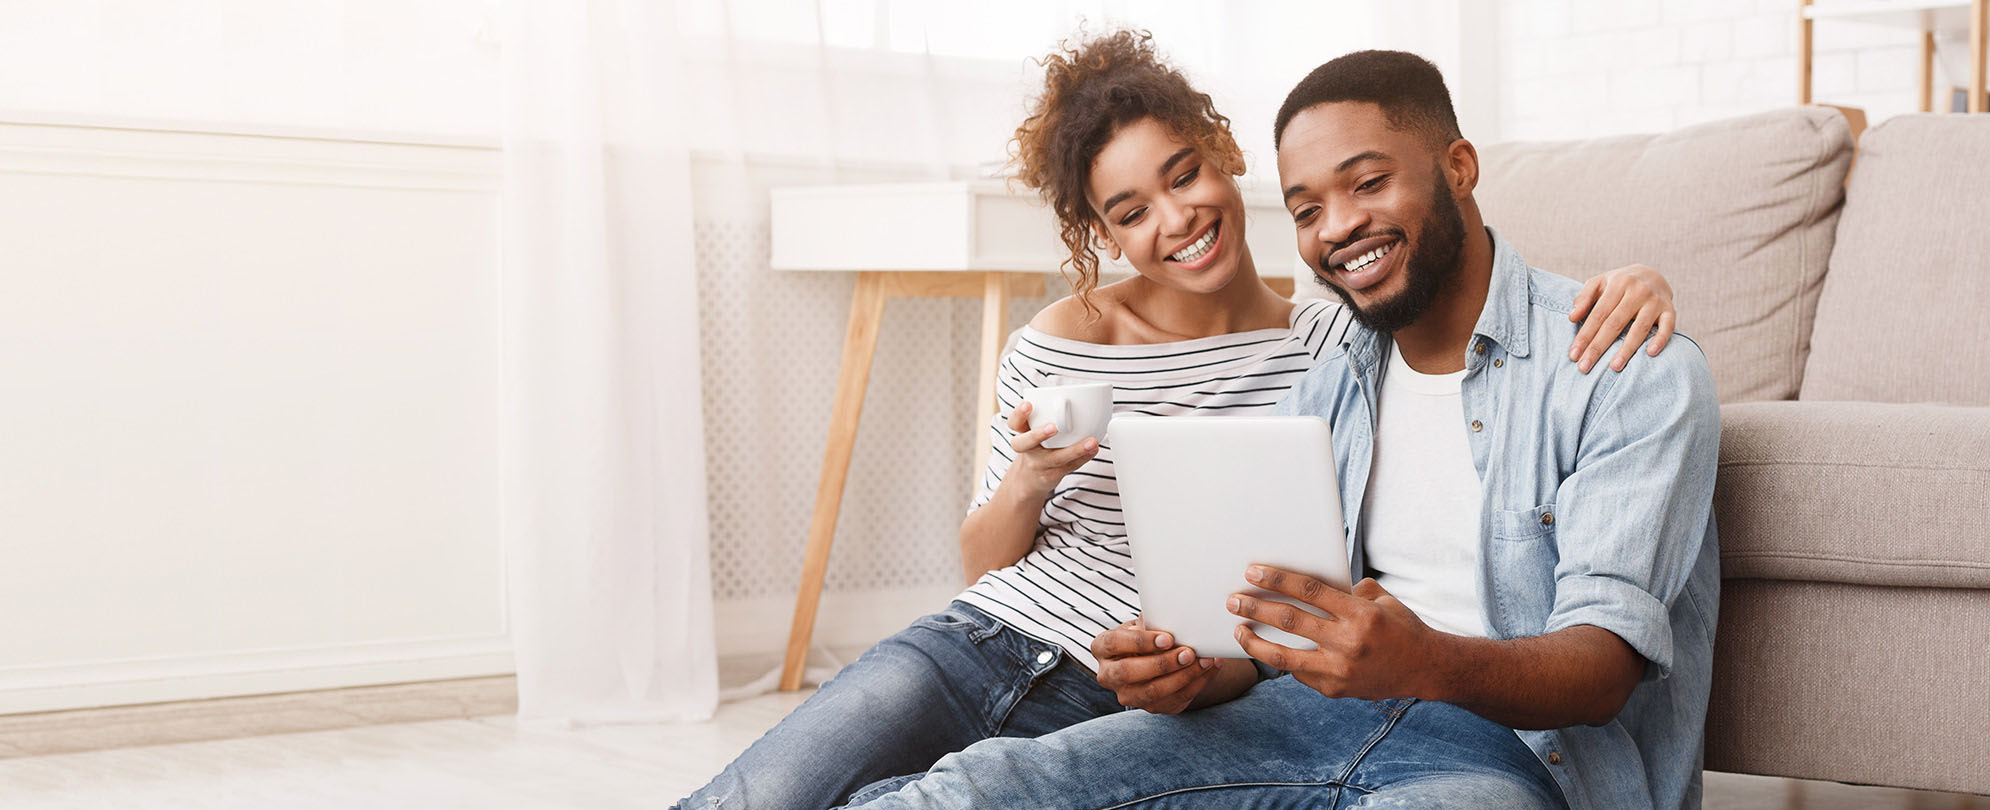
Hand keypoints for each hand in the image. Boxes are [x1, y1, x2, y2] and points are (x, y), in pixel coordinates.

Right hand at [1002, 400, 1099, 500]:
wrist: (1029, 479)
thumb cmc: (1036, 447)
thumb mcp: (1033, 431)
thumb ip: (1046, 416)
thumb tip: (1077, 397)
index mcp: (1022, 433)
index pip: (1014, 422)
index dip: (1019, 414)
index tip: (1028, 404)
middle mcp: (1027, 450)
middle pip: (1024, 443)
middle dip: (1038, 434)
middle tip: (1053, 427)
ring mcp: (1039, 464)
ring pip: (1055, 458)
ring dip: (1075, 449)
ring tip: (1091, 442)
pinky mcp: (1051, 475)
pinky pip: (1068, 467)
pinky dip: (1083, 458)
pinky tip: (1093, 450)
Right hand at [1091, 620, 1222, 713]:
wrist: (1151, 655)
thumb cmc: (1146, 633)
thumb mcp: (1143, 623)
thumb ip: (1151, 621)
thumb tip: (1173, 616)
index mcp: (1102, 647)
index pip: (1115, 644)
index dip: (1141, 642)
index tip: (1168, 638)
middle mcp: (1108, 675)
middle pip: (1129, 672)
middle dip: (1162, 663)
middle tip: (1189, 653)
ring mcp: (1127, 695)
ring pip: (1153, 692)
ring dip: (1183, 676)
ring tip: (1205, 661)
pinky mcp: (1150, 708)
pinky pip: (1173, 701)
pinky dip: (1195, 685)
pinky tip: (1209, 670)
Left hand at [1228, 568, 1446, 701]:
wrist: (1424, 669)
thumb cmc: (1400, 627)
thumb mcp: (1380, 600)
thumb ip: (1347, 590)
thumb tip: (1307, 583)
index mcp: (1360, 614)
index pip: (1310, 590)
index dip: (1278, 579)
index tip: (1253, 572)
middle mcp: (1348, 643)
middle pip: (1290, 621)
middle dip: (1255, 608)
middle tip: (1232, 600)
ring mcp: (1340, 671)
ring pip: (1284, 657)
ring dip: (1255, 642)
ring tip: (1238, 630)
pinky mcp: (1334, 690)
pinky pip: (1299, 673)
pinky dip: (1283, 660)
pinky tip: (1270, 650)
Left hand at [1568, 263, 1675, 373]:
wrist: (1652, 274)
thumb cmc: (1619, 284)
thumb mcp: (1599, 283)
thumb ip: (1584, 298)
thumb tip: (1572, 317)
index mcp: (1617, 284)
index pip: (1598, 314)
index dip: (1585, 335)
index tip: (1573, 355)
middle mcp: (1637, 291)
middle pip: (1615, 323)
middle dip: (1598, 347)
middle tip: (1585, 367)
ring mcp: (1655, 301)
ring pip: (1640, 328)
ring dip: (1627, 349)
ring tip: (1614, 367)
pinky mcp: (1670, 310)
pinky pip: (1668, 326)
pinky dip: (1660, 339)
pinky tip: (1650, 353)